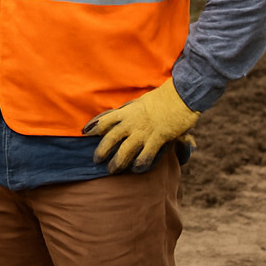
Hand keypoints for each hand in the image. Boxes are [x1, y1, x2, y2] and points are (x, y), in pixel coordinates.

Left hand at [84, 77, 200, 173]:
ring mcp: (144, 131)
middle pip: (110, 139)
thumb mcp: (142, 102)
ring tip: (112, 170)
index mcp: (127, 111)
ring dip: (117, 162)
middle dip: (102, 151)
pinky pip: (145, 155)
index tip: (85, 132)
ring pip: (125, 150)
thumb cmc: (164, 97)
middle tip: (97, 161)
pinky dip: (140, 163)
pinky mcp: (158, 138)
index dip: (93, 127)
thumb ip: (134, 111)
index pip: (104, 120)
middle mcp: (132, 122)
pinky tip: (137, 170)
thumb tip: (128, 113)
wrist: (181, 95)